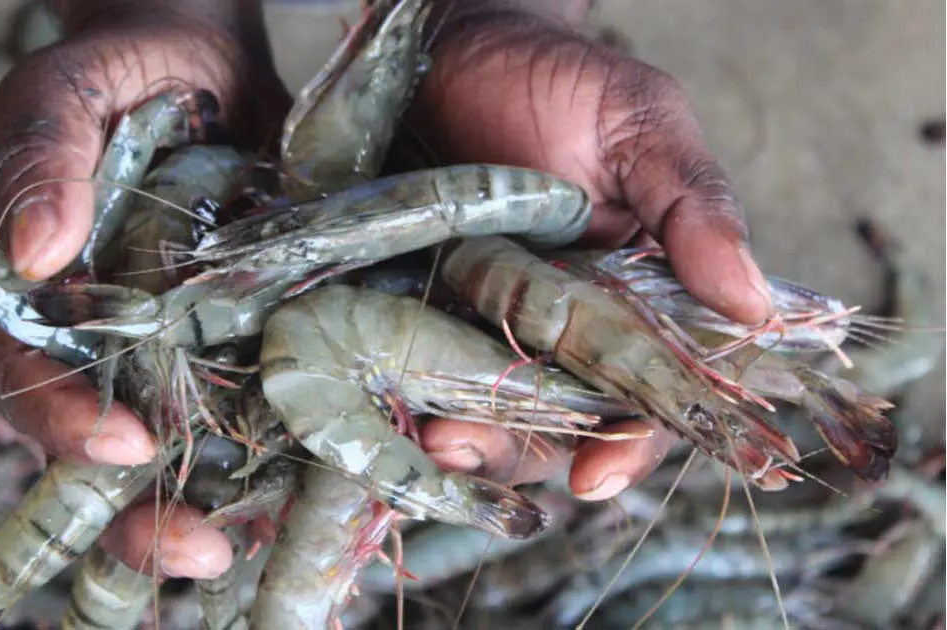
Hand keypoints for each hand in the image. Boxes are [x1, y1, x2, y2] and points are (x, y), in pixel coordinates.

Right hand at [0, 0, 288, 578]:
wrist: (207, 63)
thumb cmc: (120, 70)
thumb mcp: (66, 92)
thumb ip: (39, 157)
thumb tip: (34, 253)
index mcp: (36, 302)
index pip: (26, 381)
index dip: (64, 423)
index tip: (122, 446)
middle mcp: (100, 346)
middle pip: (97, 454)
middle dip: (138, 514)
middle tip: (197, 548)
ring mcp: (171, 355)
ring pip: (178, 454)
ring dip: (212, 509)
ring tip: (256, 547)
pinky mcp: (240, 348)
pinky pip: (251, 416)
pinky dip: (277, 459)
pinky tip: (319, 487)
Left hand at [412, 1, 774, 500]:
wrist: (445, 47)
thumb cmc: (553, 78)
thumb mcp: (638, 124)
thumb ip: (694, 207)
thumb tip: (757, 307)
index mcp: (637, 296)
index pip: (650, 392)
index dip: (633, 443)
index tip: (597, 476)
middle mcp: (564, 324)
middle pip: (561, 424)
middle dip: (522, 451)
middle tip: (470, 446)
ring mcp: (489, 323)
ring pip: (491, 414)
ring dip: (465, 439)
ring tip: (432, 437)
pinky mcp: (419, 312)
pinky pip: (422, 376)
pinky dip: (410, 399)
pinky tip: (392, 404)